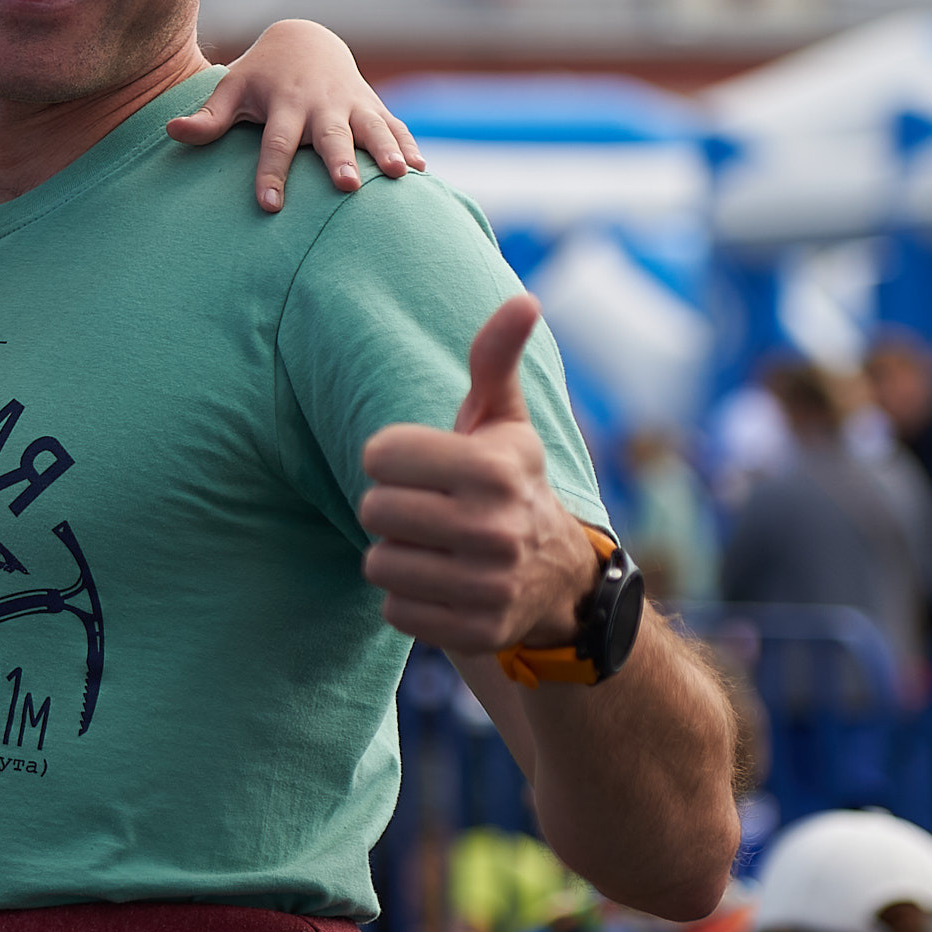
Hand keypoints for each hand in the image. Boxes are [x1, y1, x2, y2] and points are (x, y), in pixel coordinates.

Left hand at [167, 18, 422, 212]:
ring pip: (371, 129)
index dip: (271, 174)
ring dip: (385, 150)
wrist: (305, 41)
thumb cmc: (260, 76)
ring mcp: (351, 104)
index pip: (275, 144)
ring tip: (401, 175)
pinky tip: (420, 170)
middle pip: (330, 137)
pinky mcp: (372, 107)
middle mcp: (321, 105)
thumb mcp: (231, 89)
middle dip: (340, 159)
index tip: (269, 206)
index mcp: (284, 105)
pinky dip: (408, 144)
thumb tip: (171, 131)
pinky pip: (394, 126)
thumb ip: (207, 118)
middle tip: (348, 186)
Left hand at [357, 294, 598, 651]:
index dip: (390, 458)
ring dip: (396, 554)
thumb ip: (495, 361)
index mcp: (495, 470)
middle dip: (389, 508)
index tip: (421, 467)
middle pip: (373, 511)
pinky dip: (408, 598)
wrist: (559, 581)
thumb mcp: (504, 422)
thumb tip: (524, 299)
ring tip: (435, 547)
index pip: (379, 456)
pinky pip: (394, 609)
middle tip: (426, 510)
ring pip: (378, 563)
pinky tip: (442, 583)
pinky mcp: (474, 632)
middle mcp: (495, 530)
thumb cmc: (509, 485)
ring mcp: (487, 587)